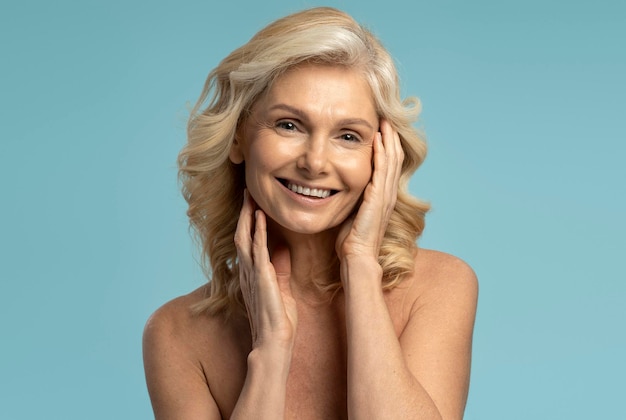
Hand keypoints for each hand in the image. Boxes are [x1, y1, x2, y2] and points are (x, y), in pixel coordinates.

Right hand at [234, 190, 297, 351]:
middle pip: (241, 235)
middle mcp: (247, 271)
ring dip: (247, 216)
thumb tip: (282, 248)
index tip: (252, 204)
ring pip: (244, 237)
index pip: (247, 242)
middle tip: (247, 193)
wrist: (274, 342)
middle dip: (243, 213)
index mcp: (251, 274)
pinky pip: (257, 249)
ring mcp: (252, 274)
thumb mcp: (281, 288)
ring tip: (250, 197)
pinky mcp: (261, 277)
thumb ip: (279, 268)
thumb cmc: (278, 320)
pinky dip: (258, 231)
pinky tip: (260, 216)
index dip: (248, 223)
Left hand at [335, 120, 403, 261]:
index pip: (388, 165)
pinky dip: (381, 152)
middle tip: (386, 117)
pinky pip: (381, 170)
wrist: (357, 257)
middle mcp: (388, 193)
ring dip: (388, 139)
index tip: (380, 128)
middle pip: (394, 158)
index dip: (387, 146)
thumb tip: (339, 187)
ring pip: (391, 160)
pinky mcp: (378, 198)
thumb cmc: (351, 240)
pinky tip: (377, 139)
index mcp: (382, 196)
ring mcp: (385, 195)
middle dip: (390, 137)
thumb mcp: (352, 213)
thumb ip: (352, 198)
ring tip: (385, 121)